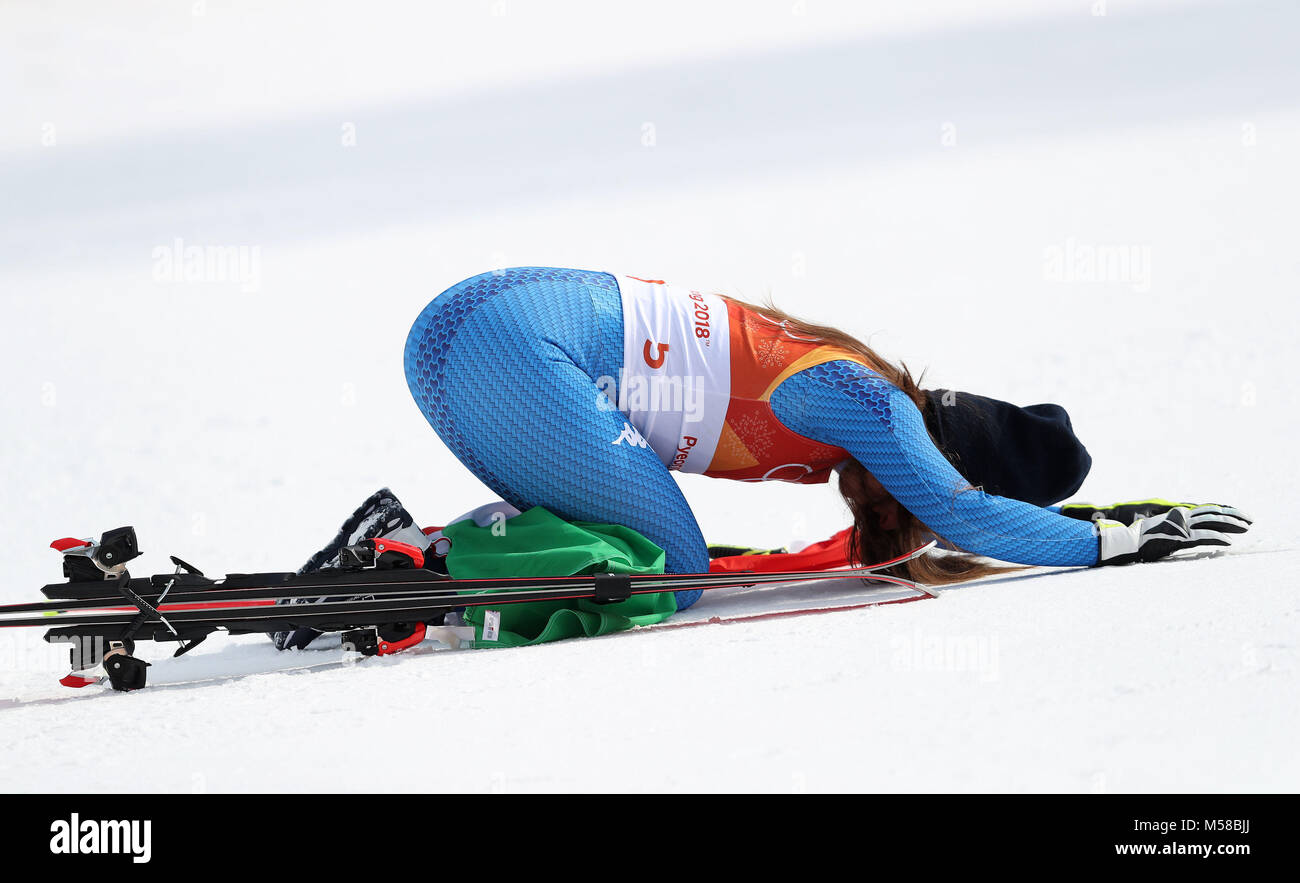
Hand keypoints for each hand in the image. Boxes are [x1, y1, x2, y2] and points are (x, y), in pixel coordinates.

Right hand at [1095, 505, 1252, 565]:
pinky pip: (1202, 536)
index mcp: (1178, 514)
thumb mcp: (1159, 528)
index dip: (1224, 511)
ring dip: (1232, 524)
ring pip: (1212, 521)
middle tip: (1250, 520)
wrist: (1124, 541)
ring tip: (1246, 527)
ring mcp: (1180, 526)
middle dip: (1234, 516)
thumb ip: (1174, 526)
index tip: (1239, 514)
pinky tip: (1229, 541)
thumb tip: (1187, 530)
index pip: (1206, 510)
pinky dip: (1217, 537)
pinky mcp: (1179, 538)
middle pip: (1213, 513)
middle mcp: (1181, 516)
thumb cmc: (1138, 537)